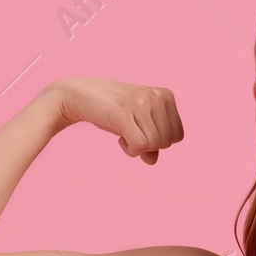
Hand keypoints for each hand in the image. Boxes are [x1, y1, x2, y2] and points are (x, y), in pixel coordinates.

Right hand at [46, 77, 184, 163]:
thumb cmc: (111, 111)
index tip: (141, 129)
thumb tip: (152, 160)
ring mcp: (141, 103)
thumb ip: (151, 143)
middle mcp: (157, 97)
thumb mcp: (137, 124)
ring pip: (155, 145)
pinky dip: (130, 150)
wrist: (77, 95)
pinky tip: (120, 139)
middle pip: (168, 142)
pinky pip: (140, 146)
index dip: (159, 140)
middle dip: (149, 144)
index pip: (178, 136)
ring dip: (137, 148)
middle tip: (130, 131)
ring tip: (123, 132)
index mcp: (166, 95)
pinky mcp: (125, 113)